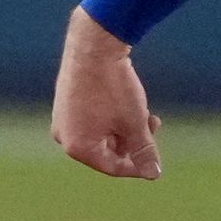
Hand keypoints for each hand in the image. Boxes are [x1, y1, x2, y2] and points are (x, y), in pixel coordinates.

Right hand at [52, 8, 162, 179]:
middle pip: (107, 150)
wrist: (94, 45)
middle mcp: (64, 136)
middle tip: (154, 125)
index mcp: (78, 147)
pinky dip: (113, 116)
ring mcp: (63, 118)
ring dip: (126, 128)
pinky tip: (130, 102)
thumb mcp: (134, 122)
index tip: (157, 159)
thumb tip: (153, 174)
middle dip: (133, 141)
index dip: (138, 166)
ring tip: (145, 112)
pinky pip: (92, 119)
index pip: (112, 167)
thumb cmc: (113, 87)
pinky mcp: (66, 102)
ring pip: (101, 133)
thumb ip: (144, 151)